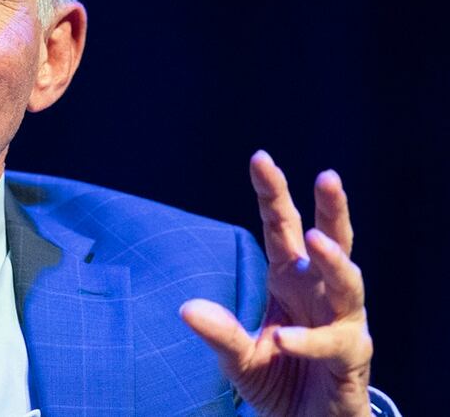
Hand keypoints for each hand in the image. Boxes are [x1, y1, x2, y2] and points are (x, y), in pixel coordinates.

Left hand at [180, 150, 372, 415]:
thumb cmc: (277, 379)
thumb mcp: (238, 356)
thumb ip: (218, 332)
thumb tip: (186, 307)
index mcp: (289, 279)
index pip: (281, 227)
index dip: (272, 193)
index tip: (260, 158)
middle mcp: (320, 293)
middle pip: (333, 240)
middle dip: (331, 208)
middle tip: (327, 175)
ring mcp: (341, 323)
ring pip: (349, 283)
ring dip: (334, 260)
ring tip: (314, 240)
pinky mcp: (351, 358)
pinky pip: (333, 343)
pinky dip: (307, 340)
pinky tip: (282, 338)